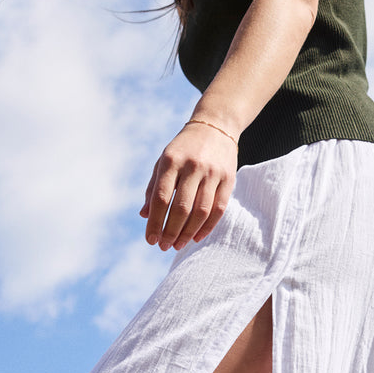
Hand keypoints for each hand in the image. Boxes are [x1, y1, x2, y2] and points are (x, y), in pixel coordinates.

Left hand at [140, 120, 236, 250]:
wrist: (216, 125)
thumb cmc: (184, 149)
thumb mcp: (163, 162)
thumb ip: (153, 188)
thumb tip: (145, 216)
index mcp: (171, 161)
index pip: (161, 198)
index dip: (155, 222)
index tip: (150, 240)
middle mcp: (192, 166)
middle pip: (181, 208)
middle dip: (171, 232)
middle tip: (163, 247)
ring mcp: (212, 173)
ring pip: (201, 211)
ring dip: (188, 233)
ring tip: (178, 245)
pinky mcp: (228, 179)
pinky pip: (218, 209)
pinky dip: (207, 227)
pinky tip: (196, 237)